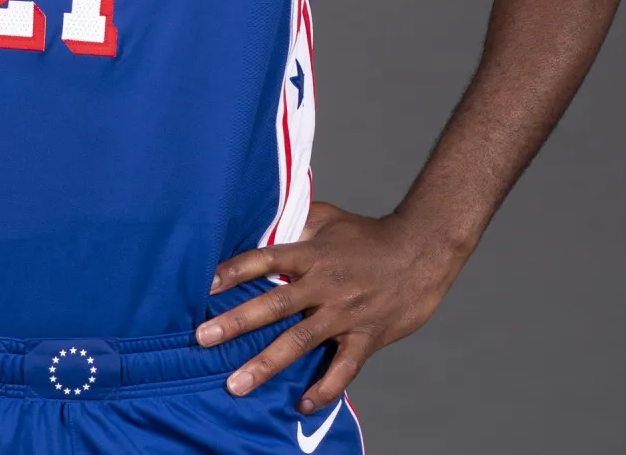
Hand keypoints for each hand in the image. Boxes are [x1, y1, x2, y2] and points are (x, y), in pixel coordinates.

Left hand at [196, 202, 463, 412]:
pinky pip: (343, 369)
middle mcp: (325, 284)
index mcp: (313, 254)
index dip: (234, 271)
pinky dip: (323, 389)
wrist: (423, 251)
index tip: (205, 285)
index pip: (266, 260)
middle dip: (237, 323)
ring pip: (300, 342)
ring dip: (266, 364)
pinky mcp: (367, 336)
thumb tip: (262, 224)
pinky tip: (302, 405)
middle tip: (203, 339)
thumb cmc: (371, 235)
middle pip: (274, 304)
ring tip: (236, 384)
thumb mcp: (330, 219)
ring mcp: (345, 313)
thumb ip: (296, 223)